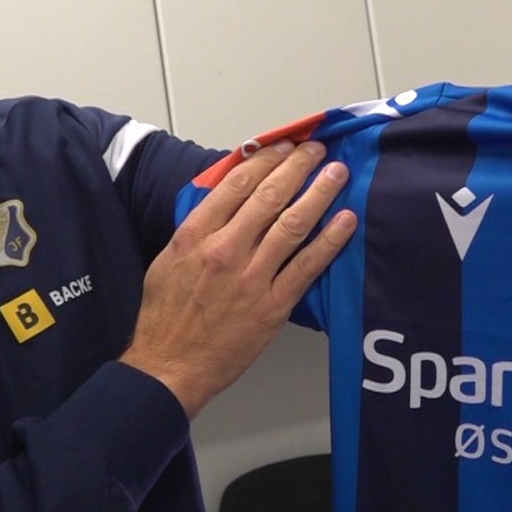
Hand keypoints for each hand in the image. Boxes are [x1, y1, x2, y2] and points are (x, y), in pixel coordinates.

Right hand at [121, 140, 354, 417]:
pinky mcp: (273, 305)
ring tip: (337, 173)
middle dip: (298, 167)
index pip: (237, 183)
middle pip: (269, 196)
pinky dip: (330, 241)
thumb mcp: (169, 259)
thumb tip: (226, 200)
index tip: (283, 146)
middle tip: (317, 150)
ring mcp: (252, 277)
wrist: (170, 365)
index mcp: (196, 234)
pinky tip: (345, 221)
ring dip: (320, 193)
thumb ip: (198, 228)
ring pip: (293, 224)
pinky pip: (307, 266)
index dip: (266, 159)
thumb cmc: (166, 316)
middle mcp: (225, 249)